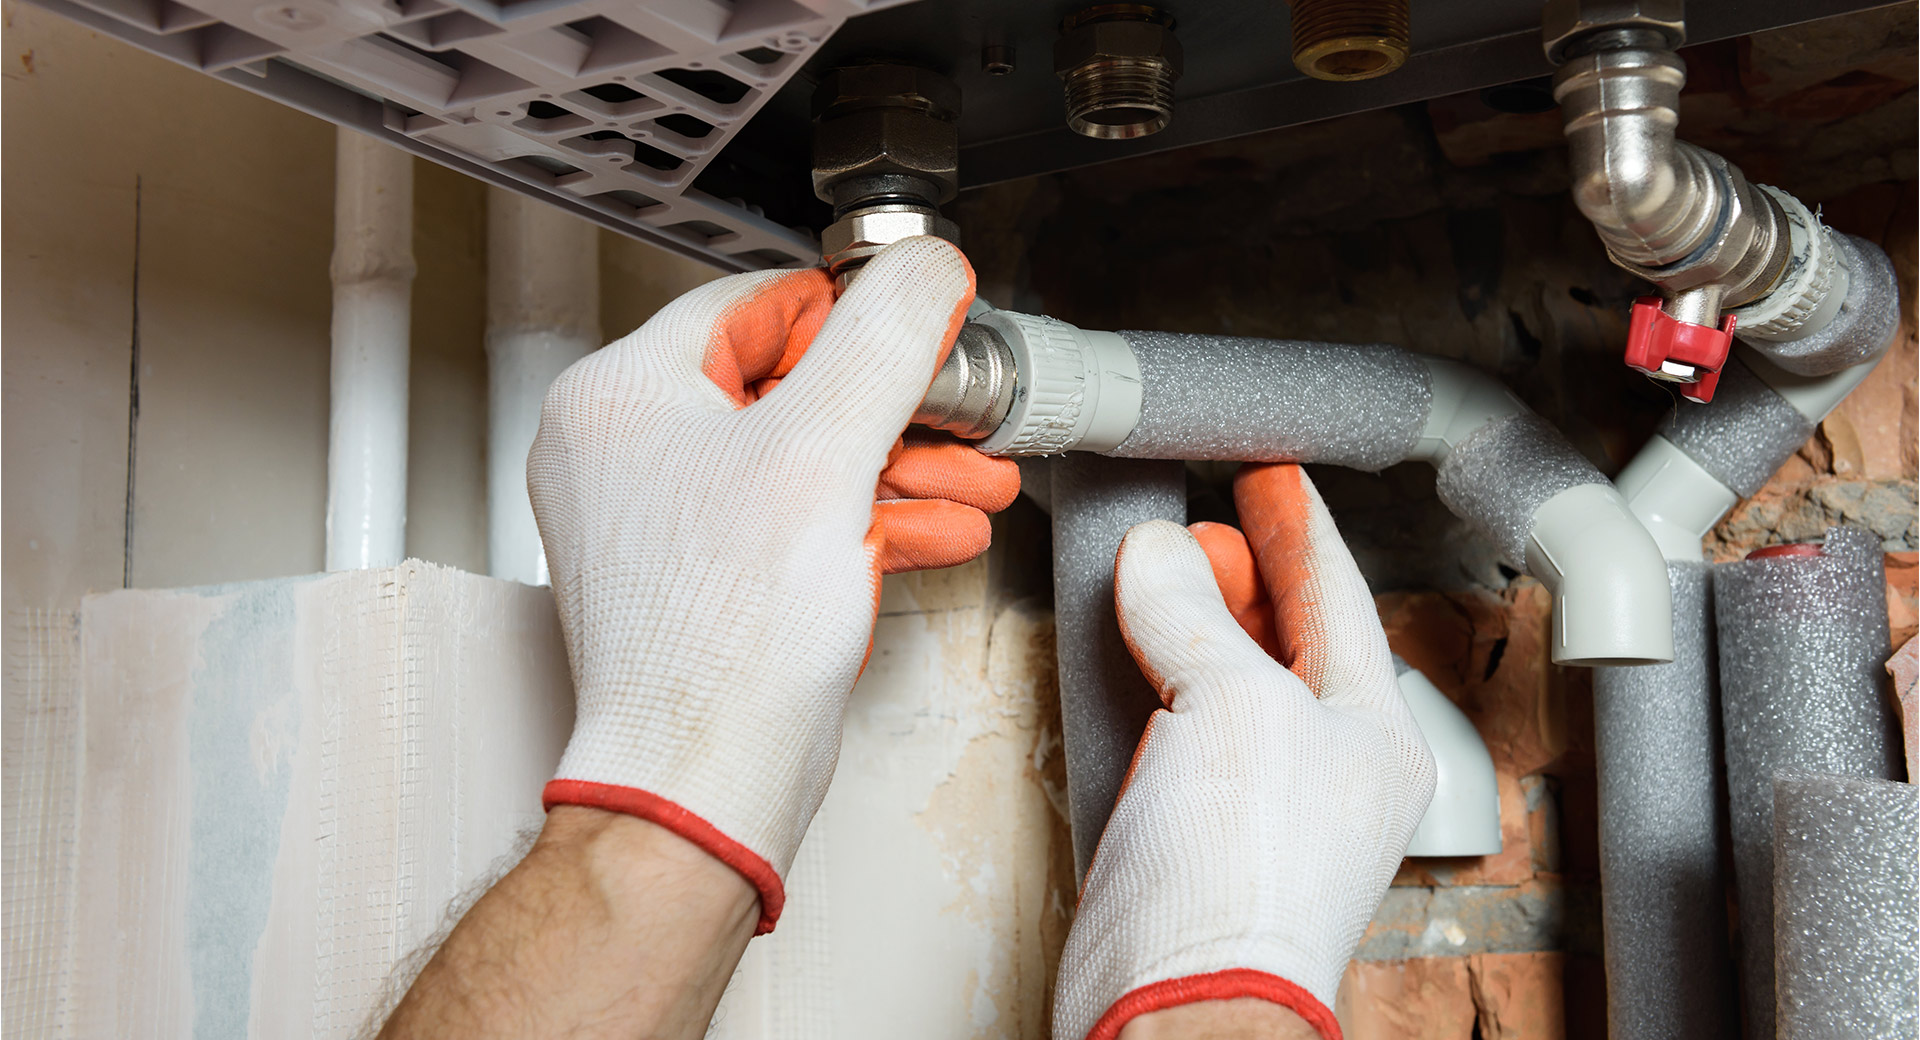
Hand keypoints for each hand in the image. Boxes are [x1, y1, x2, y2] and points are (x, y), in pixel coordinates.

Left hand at [527, 238, 1017, 933]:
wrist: (705, 779)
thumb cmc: (725, 642)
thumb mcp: (826, 450)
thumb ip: (885, 339)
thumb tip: (923, 267)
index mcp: (620, 395)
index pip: (757, 304)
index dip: (857, 315)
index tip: (925, 324)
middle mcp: (623, 451)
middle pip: (789, 385)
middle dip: (899, 409)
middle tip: (962, 413)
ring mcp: (657, 520)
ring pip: (801, 458)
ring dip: (899, 467)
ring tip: (974, 477)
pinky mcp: (697, 578)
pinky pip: (791, 519)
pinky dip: (864, 519)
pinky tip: (935, 528)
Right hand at [1053, 463, 1435, 1039]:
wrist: (1173, 1000)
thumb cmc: (1242, 883)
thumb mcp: (1233, 706)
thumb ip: (1196, 615)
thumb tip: (1161, 555)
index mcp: (1373, 734)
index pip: (1341, 600)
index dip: (1301, 529)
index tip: (1270, 477)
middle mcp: (1321, 767)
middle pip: (1284, 636)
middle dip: (1245, 569)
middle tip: (1207, 513)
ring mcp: (1252, 802)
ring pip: (1223, 680)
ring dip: (1192, 618)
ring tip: (1161, 564)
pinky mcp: (1184, 831)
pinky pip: (1170, 728)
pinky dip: (1147, 677)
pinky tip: (1122, 650)